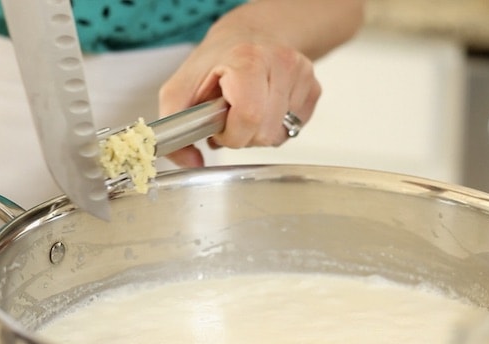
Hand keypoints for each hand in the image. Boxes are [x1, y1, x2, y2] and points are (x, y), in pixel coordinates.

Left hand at [158, 0, 363, 167]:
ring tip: (246, 110)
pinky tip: (265, 108)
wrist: (248, 36)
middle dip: (243, 135)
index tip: (220, 124)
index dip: (231, 133)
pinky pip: (294, 128)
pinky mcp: (314, 88)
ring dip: (258, 132)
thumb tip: (191, 163)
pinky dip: (275, 126)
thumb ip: (175, 126)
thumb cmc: (215, 64)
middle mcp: (280, 62)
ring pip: (281, 134)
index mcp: (247, 59)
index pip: (249, 116)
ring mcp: (301, 74)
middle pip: (265, 132)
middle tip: (231, 116)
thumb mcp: (180, 89)